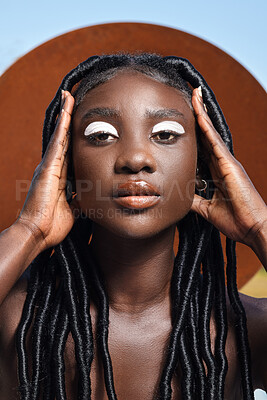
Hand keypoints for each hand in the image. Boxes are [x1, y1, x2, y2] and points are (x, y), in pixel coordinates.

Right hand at [16, 90, 75, 250]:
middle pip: (63, 138)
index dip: (73, 135)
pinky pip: (56, 143)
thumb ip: (80, 199)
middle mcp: (52, 167)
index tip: (80, 121)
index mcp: (59, 176)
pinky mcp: (47, 168)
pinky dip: (61, 127)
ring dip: (65, 116)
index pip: (68, 150)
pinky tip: (66, 112)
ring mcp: (48, 166)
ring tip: (69, 97)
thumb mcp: (73, 209)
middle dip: (67, 118)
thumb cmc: (53, 224)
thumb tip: (90, 197)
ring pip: (59, 135)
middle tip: (72, 99)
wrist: (38, 233)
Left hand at [191, 87, 266, 249]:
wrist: (251, 228)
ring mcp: (227, 162)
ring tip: (194, 95)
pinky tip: (198, 114)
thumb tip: (180, 195)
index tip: (183, 120)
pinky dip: (206, 127)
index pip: (202, 148)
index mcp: (217, 173)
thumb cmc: (234, 220)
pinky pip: (215, 142)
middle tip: (189, 98)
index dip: (193, 134)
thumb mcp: (206, 209)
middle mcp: (222, 164)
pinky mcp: (230, 164)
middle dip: (198, 116)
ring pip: (210, 133)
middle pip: (206, 135)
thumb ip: (194, 199)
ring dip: (201, 114)